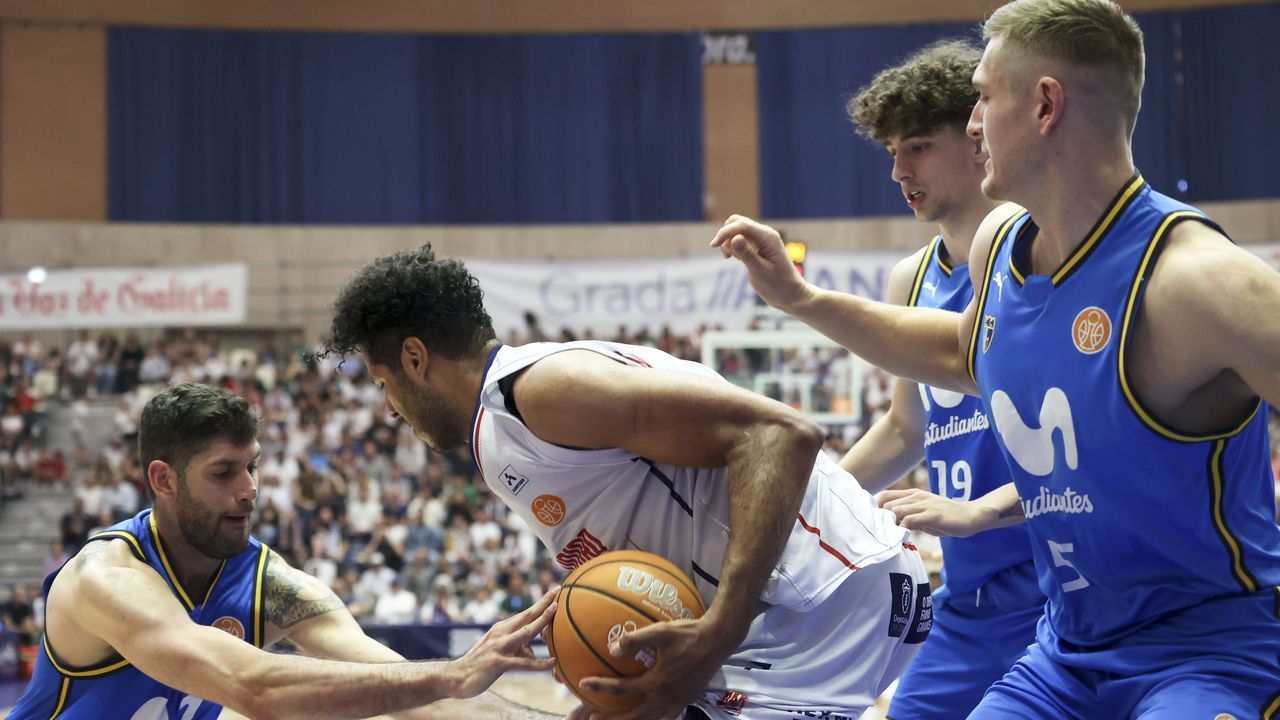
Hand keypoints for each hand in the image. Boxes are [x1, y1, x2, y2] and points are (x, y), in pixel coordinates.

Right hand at [448, 590, 556, 698]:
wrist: (455, 677)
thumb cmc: (480, 665)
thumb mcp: (499, 650)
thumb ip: (517, 647)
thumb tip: (535, 650)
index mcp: (502, 628)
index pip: (526, 613)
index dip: (541, 602)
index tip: (554, 591)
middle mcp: (501, 633)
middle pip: (527, 615)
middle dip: (543, 602)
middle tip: (558, 589)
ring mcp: (499, 647)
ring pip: (526, 632)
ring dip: (542, 621)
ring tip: (556, 610)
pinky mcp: (498, 663)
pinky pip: (522, 662)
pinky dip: (539, 663)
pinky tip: (552, 662)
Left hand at [576, 617, 729, 719]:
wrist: (718, 640)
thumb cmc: (688, 634)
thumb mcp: (660, 631)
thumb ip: (635, 639)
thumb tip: (612, 649)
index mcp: (657, 682)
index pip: (623, 689)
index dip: (600, 686)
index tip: (583, 683)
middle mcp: (666, 697)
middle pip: (635, 716)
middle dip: (613, 719)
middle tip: (593, 717)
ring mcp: (678, 701)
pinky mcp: (687, 700)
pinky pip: (667, 718)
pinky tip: (649, 717)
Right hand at [710, 215, 809, 311]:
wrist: (790, 296)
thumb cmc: (778, 286)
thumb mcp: (760, 272)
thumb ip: (747, 254)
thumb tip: (735, 238)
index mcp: (768, 237)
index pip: (741, 225)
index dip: (725, 232)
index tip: (713, 246)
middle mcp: (764, 234)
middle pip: (737, 222)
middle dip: (726, 235)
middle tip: (728, 256)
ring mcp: (761, 240)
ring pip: (736, 231)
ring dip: (729, 243)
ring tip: (735, 260)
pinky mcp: (757, 248)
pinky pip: (740, 240)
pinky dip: (733, 247)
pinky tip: (737, 259)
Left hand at [879, 488, 994, 537]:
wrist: (971, 515)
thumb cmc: (947, 517)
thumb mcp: (925, 514)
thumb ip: (909, 516)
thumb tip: (893, 526)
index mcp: (913, 494)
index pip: (885, 495)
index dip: (877, 509)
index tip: (878, 523)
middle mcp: (916, 496)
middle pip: (886, 504)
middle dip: (882, 519)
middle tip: (885, 533)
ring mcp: (924, 505)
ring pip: (895, 511)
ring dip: (891, 525)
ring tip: (894, 536)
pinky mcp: (932, 515)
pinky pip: (909, 520)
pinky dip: (903, 530)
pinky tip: (905, 537)